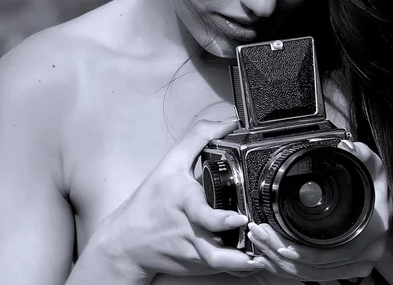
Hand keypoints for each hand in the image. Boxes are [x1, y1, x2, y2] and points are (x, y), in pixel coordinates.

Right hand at [96, 118, 265, 279]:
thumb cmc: (151, 200)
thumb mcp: (171, 162)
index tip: (239, 219)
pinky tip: (254, 259)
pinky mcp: (197, 267)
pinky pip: (222, 269)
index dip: (221, 220)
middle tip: (262, 245)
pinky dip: (238, 267)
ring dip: (244, 264)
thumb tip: (229, 123)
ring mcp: (194, 254)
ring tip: (264, 258)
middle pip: (216, 252)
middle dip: (240, 254)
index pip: (201, 214)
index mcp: (184, 204)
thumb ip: (200, 137)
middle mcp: (190, 232)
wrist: (127, 242)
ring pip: (223, 266)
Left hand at [245, 139, 391, 281]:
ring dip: (283, 264)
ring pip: (314, 274)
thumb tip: (345, 146)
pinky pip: (318, 275)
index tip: (277, 241)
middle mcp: (366, 253)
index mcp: (369, 229)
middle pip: (316, 267)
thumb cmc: (376, 184)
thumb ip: (359, 153)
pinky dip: (293, 269)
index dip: (302, 251)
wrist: (387, 203)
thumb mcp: (371, 164)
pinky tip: (274, 259)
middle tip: (260, 236)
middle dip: (282, 254)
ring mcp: (358, 264)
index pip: (330, 252)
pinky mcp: (348, 268)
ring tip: (261, 246)